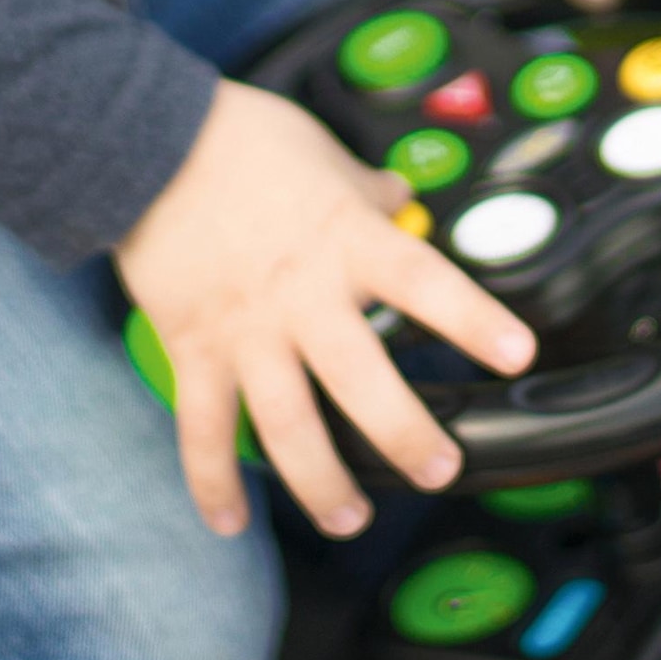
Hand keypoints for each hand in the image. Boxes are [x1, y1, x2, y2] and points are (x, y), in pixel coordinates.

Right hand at [116, 80, 535, 539]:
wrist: (144, 142)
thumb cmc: (237, 138)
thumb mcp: (322, 152)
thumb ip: (366, 190)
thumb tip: (398, 195)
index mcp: (345, 240)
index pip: (424, 282)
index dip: (472, 319)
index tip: (515, 353)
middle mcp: (301, 295)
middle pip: (361, 379)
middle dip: (404, 434)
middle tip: (439, 470)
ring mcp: (246, 330)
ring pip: (287, 423)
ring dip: (320, 481)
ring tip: (349, 518)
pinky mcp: (194, 348)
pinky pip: (202, 427)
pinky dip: (212, 479)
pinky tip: (230, 521)